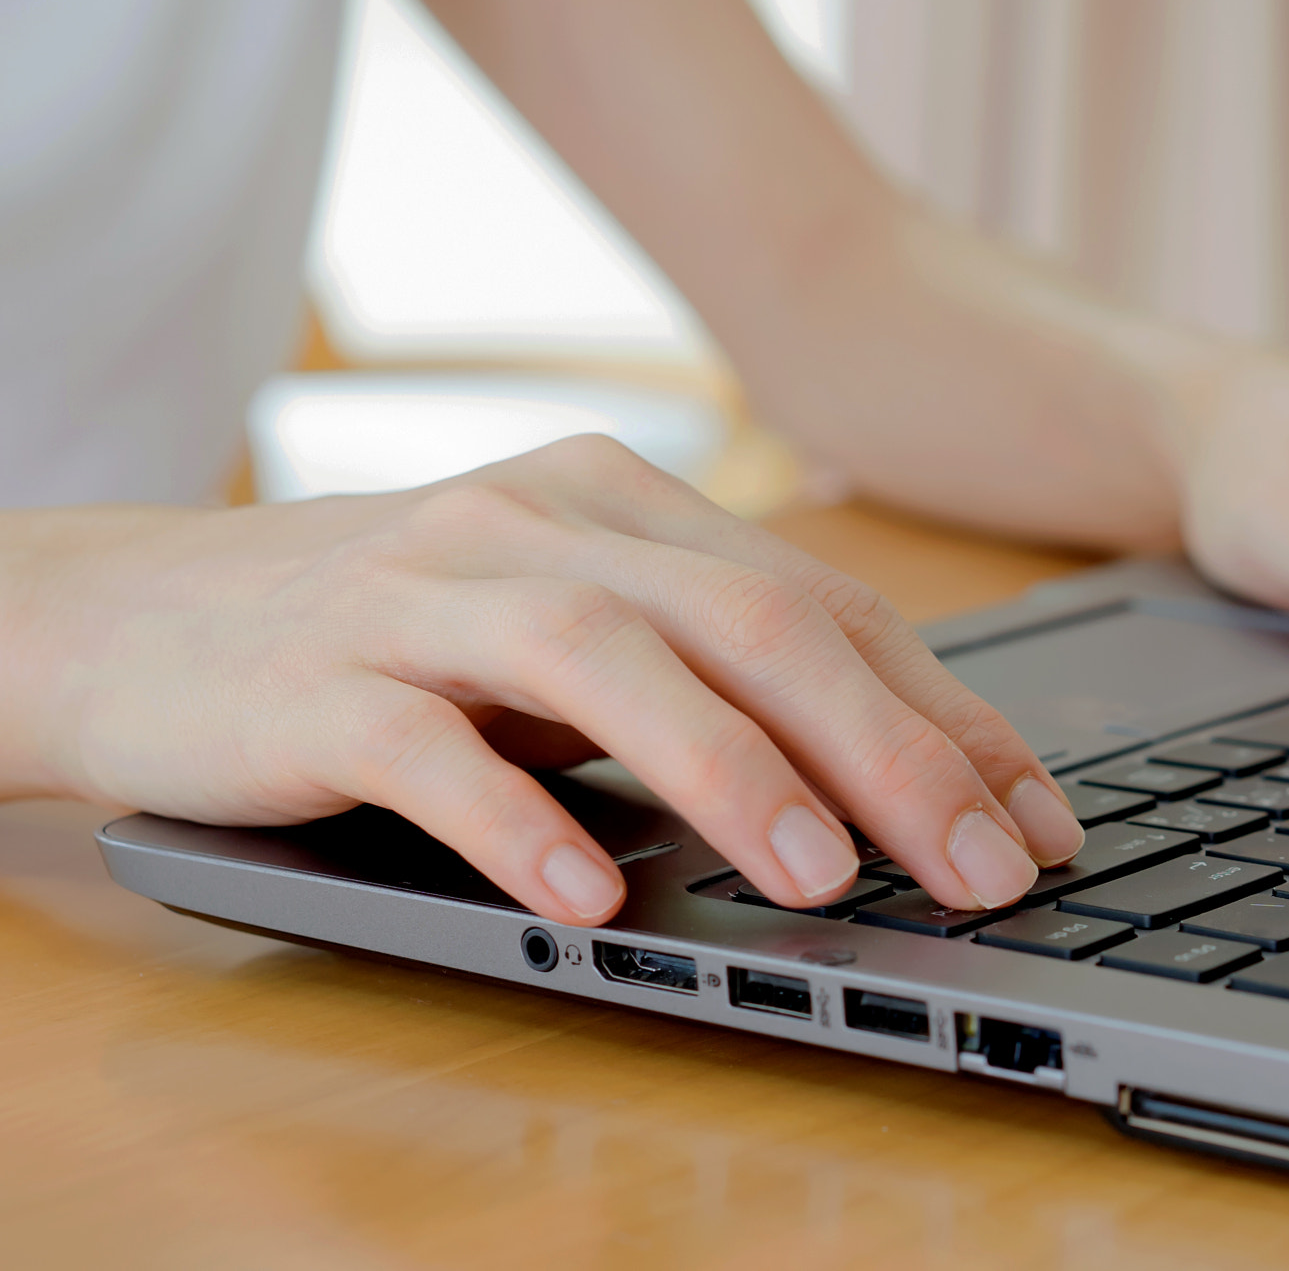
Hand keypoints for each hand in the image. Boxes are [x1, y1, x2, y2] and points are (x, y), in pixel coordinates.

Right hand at [2, 437, 1081, 922]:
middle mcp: (541, 522)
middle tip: (983, 865)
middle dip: (887, 748)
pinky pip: (429, 748)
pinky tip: (593, 898)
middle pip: (749, 618)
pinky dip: (520, 821)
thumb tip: (898, 782)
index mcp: (627, 501)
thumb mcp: (574, 632)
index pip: (826, 604)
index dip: (946, 713)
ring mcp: (423, 589)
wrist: (140, 613)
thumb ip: (711, 674)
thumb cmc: (400, 636)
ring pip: (605, 658)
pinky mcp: (318, 678)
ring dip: (729, 771)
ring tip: (822, 878)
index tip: (1037, 818)